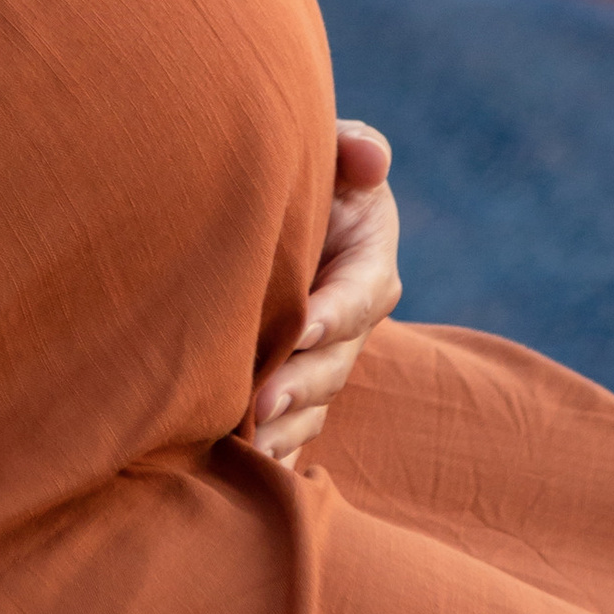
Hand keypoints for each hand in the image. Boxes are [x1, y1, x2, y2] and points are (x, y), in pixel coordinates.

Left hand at [249, 120, 402, 470]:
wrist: (263, 207)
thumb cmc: (301, 170)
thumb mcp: (331, 147)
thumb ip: (352, 148)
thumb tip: (367, 156)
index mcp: (368, 261)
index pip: (358, 294)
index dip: (335, 312)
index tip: (303, 325)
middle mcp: (351, 318)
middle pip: (335, 361)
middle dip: (300, 384)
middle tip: (261, 403)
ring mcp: (323, 357)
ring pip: (315, 402)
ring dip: (286, 427)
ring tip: (248, 444)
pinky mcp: (294, 382)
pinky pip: (293, 426)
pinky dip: (275, 449)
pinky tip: (245, 466)